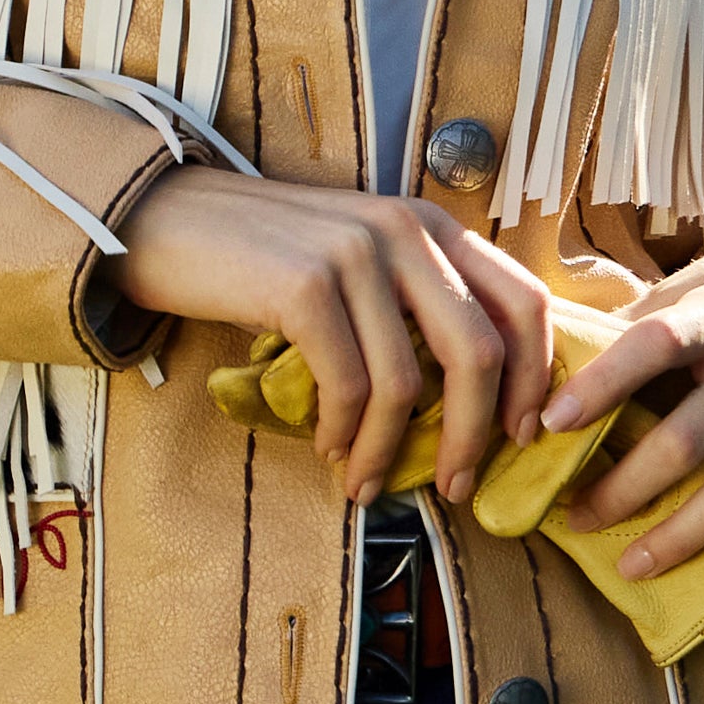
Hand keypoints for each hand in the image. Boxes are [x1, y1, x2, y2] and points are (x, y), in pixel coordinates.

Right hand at [106, 164, 553, 508]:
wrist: (166, 219)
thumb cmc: (265, 255)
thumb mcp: (358, 260)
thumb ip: (414, 302)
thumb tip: (472, 399)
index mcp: (429, 224)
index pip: (523, 300)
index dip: (536, 376)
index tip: (524, 435)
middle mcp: (403, 229)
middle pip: (479, 350)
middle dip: (474, 434)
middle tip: (455, 484)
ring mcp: (354, 253)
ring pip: (407, 382)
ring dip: (389, 450)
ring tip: (367, 481)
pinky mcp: (303, 286)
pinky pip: (347, 385)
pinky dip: (344, 433)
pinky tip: (331, 450)